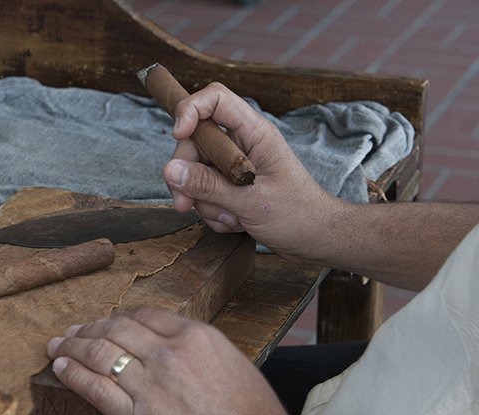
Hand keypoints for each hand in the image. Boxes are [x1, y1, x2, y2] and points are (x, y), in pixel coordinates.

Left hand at [46, 308, 296, 414]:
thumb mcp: (232, 364)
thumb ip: (199, 350)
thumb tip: (174, 346)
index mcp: (195, 337)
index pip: (143, 315)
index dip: (118, 317)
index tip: (107, 322)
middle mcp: (168, 354)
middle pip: (115, 329)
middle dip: (89, 328)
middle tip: (72, 331)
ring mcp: (148, 386)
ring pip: (98, 354)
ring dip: (72, 346)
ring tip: (58, 345)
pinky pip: (93, 388)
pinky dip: (72, 374)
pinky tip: (61, 367)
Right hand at [165, 82, 345, 262]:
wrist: (316, 240)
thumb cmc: (298, 216)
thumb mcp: (250, 202)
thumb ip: (208, 186)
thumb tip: (171, 171)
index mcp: (255, 133)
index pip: (215, 100)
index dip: (190, 110)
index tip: (178, 135)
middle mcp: (242, 145)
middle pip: (195, 142)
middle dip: (186, 175)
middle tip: (184, 204)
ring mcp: (234, 166)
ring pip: (196, 172)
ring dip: (205, 202)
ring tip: (232, 217)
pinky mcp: (231, 187)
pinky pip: (204, 193)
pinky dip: (213, 212)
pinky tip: (235, 222)